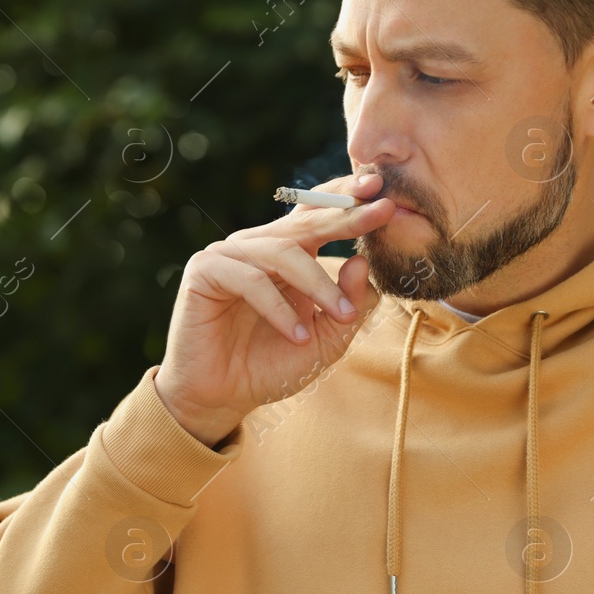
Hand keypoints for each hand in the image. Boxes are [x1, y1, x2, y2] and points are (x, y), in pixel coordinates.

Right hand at [154, 171, 398, 446]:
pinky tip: (298, 335)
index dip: (349, 200)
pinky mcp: (205, 271)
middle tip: (383, 211)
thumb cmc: (272, 365)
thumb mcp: (326, 339)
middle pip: (305, 221)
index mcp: (287, 251)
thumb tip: (363, 261)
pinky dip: (279, 308)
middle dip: (347, 216)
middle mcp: (259, 245)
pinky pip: (250, 279)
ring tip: (343, 317)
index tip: (388, 197)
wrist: (222, 397)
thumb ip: (348, 304)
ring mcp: (230, 254)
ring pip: (283, 252)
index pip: (319, 214)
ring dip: (319, 284)